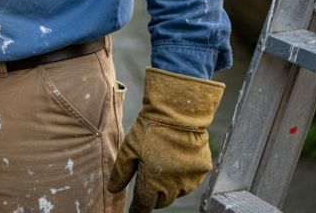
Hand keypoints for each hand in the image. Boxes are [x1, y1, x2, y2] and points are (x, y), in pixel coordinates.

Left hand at [107, 67, 223, 211]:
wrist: (179, 113)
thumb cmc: (150, 129)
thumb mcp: (129, 149)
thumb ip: (121, 172)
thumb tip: (112, 190)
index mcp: (152, 182)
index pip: (144, 205)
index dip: (138, 209)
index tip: (134, 211)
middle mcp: (173, 186)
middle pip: (162, 201)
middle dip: (154, 197)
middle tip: (148, 184)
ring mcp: (190, 179)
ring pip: (178, 192)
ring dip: (169, 187)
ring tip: (162, 168)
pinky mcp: (202, 170)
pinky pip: (191, 180)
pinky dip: (183, 177)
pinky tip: (177, 162)